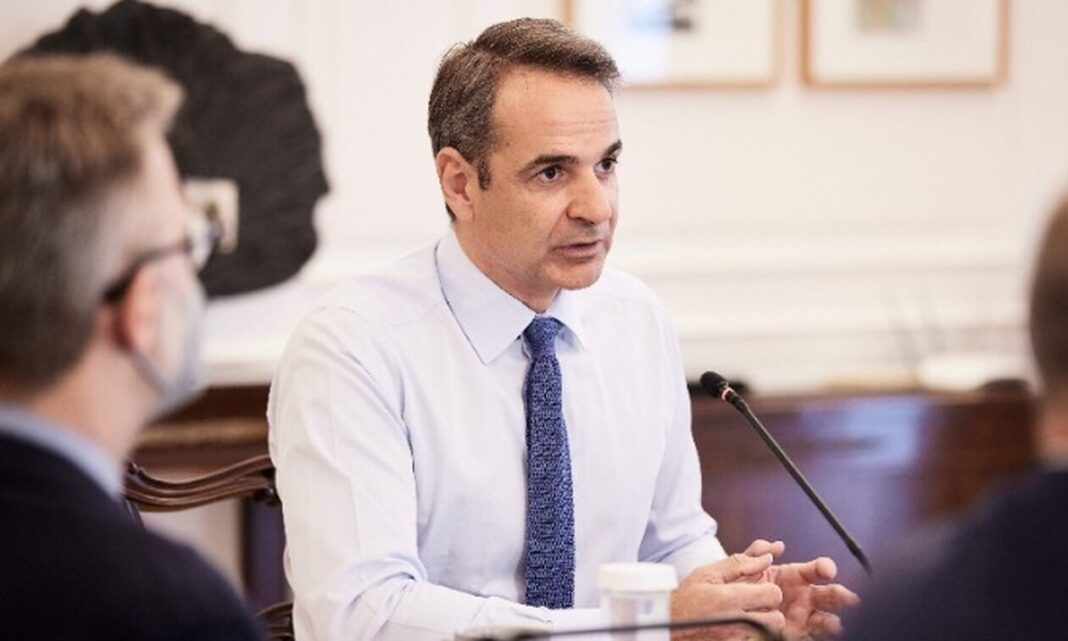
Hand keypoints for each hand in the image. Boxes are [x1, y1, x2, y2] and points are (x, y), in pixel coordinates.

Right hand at [671, 552, 785, 640]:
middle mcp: (736, 622)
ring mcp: (736, 639)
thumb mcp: (708, 573)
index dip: (768, 589)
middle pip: (777, 619)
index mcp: (731, 599)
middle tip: (754, 605)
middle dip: (769, 610)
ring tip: (746, 617)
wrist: (670, 625)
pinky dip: (751, 634)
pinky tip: (737, 627)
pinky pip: (754, 640)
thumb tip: (766, 557)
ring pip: (768, 633)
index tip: (757, 589)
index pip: (773, 594)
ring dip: (762, 624)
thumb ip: (739, 563)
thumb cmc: (688, 598)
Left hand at [742, 540, 860, 640]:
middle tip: (849, 598)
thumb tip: (776, 546)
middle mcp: (801, 597)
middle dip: (840, 595)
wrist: (723, 615)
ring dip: (833, 621)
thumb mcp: (739, 568)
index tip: (827, 570)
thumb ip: (754, 555)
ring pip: (825, 619)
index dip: (824, 567)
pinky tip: (825, 634)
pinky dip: (820, 635)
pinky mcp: (796, 635)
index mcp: (791, 577)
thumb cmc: (734, 589)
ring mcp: (800, 618)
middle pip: (828, 595)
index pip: (815, 570)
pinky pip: (812, 636)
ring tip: (836, 624)